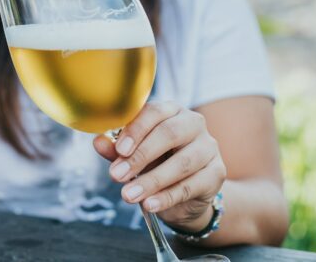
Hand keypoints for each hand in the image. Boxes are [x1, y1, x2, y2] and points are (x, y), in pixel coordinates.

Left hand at [93, 101, 226, 231]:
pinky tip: (149, 204)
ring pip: (181, 163)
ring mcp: (208, 147)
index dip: (135, 130)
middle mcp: (193, 124)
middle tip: (116, 175)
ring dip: (151, 181)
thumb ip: (118, 149)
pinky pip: (191, 186)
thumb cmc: (157, 163)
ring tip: (128, 195)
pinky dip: (167, 197)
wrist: (186, 192)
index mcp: (170, 111)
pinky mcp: (217, 173)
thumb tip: (98, 142)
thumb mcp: (134, 155)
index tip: (119, 150)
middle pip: (169, 134)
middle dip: (140, 156)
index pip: (154, 112)